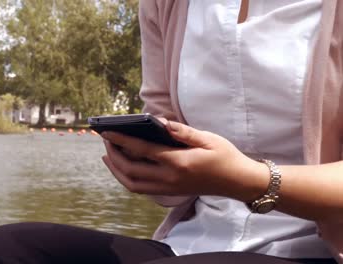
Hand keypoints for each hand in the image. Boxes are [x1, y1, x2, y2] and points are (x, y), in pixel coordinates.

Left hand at [101, 120, 268, 200]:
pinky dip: (127, 179)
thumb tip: (158, 122)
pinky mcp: (170, 193)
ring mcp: (169, 189)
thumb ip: (181, 131)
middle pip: (131, 171)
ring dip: (116, 170)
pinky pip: (141, 189)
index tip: (107, 132)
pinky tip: (123, 167)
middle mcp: (170, 179)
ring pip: (132, 184)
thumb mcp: (207, 138)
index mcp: (178, 162)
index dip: (122, 140)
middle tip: (106, 140)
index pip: (142, 151)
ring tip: (108, 155)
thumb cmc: (225, 156)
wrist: (238, 182)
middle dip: (113, 156)